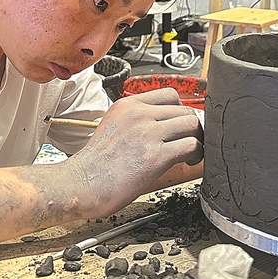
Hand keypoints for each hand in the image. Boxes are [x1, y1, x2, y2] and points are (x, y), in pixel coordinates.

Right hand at [63, 88, 202, 217]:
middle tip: (188, 142)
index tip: (180, 125)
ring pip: (192, 123)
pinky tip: (187, 163)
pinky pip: (191, 145)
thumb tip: (163, 125)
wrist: (80, 184)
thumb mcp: (113, 126)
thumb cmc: (95, 164)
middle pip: (185, 109)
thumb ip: (137, 120)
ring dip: (197, 139)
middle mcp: (139, 114)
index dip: (180, 110)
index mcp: (128, 105)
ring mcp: (147, 133)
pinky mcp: (155, 156)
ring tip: (191, 153)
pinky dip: (196, 154)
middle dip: (191, 127)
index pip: (170, 94)